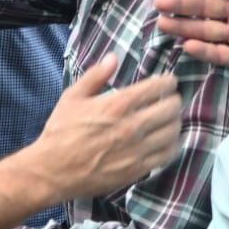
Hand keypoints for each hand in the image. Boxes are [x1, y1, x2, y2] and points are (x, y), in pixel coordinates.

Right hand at [36, 55, 180, 200]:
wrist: (52, 171)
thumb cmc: (60, 132)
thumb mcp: (73, 97)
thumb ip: (96, 75)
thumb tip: (114, 57)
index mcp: (117, 105)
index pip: (157, 87)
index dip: (168, 82)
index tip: (169, 81)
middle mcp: (131, 126)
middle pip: (171, 108)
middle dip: (174, 99)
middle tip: (171, 99)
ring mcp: (137, 150)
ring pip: (173, 131)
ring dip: (175, 122)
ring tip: (170, 119)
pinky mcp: (138, 169)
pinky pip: (167, 155)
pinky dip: (173, 145)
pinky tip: (167, 140)